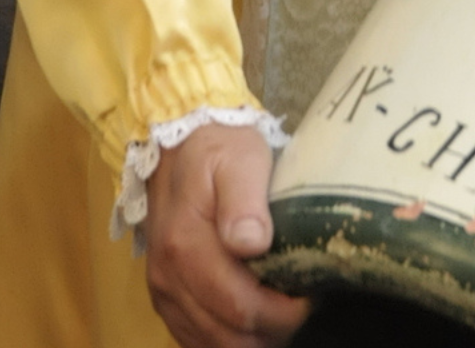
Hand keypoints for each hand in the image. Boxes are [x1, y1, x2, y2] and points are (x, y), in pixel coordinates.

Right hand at [145, 124, 310, 347]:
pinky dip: (227, 339)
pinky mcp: (166, 297)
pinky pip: (195, 339)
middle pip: (227, 336)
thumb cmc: (219, 148)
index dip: (281, 314)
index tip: (311, 297)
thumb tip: (252, 244)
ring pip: (212, 344)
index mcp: (186, 246)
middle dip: (272, 331)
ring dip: (252, 339)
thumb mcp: (239, 159)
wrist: (179, 145)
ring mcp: (164, 291)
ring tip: (284, 313)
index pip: (239, 306)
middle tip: (304, 307)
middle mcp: (168, 277)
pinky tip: (256, 322)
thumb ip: (244, 201)